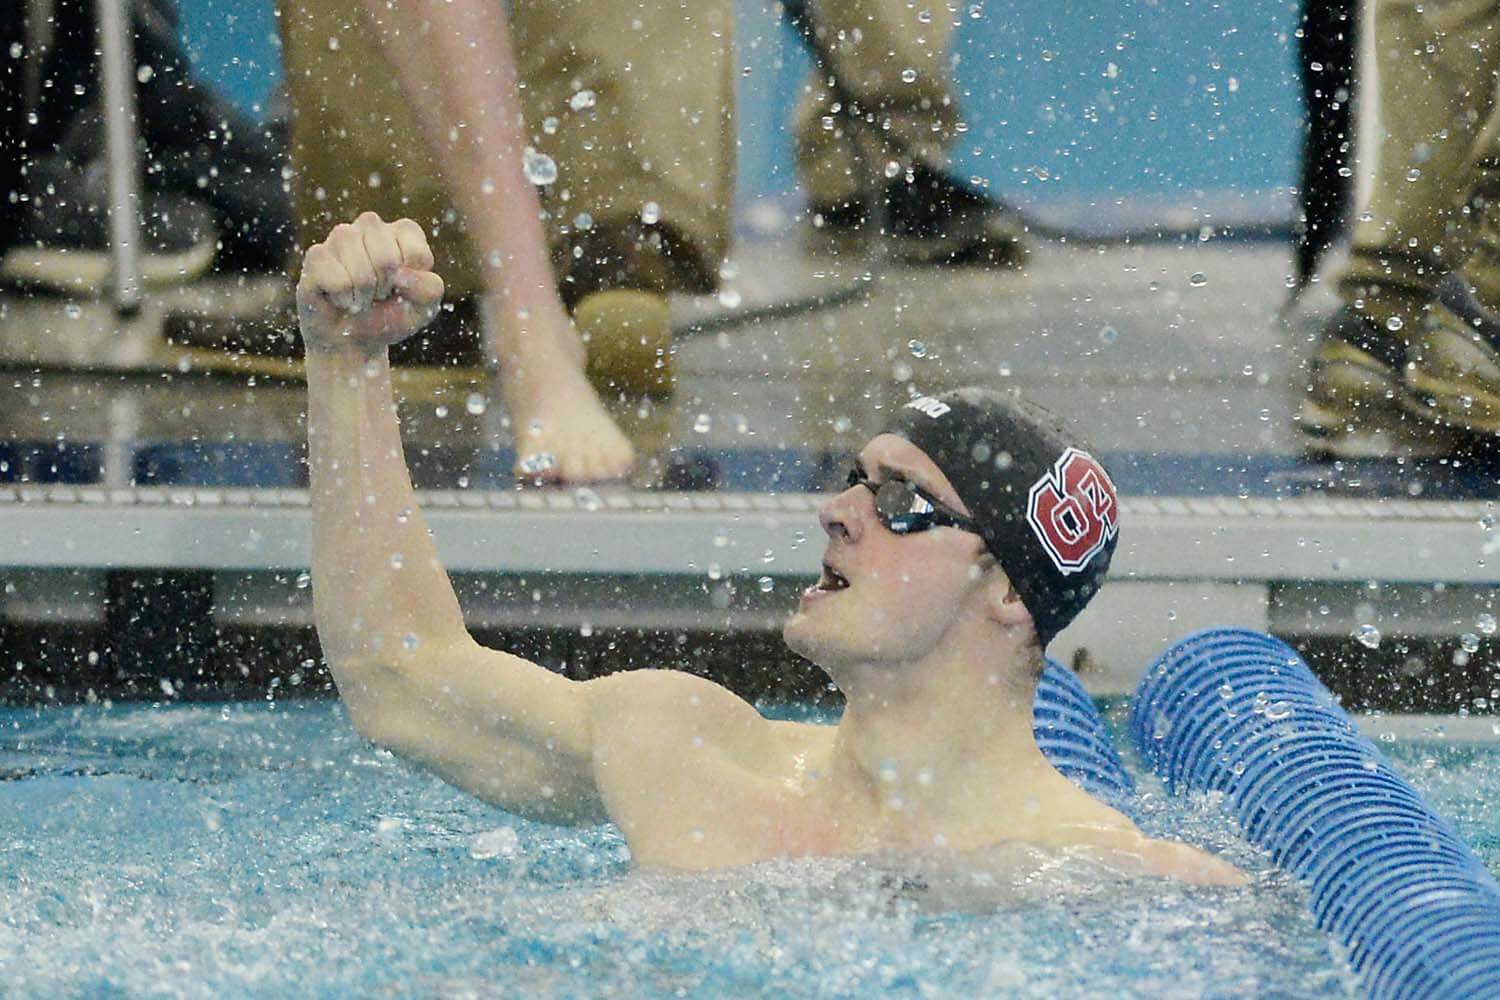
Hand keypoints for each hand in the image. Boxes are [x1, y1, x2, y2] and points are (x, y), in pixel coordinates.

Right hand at [296, 212, 444, 354]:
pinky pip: (337, 280)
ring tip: (358, 296)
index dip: (411, 284)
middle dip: (384, 290)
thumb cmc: (391, 317)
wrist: (352, 341)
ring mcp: (341, 236)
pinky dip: (342, 299)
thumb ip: (429, 289)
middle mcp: (371, 226)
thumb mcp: (424, 309)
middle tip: (377, 295)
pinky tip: (338, 296)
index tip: (402, 289)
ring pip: (360, 271)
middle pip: (386, 260)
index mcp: (405, 232)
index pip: (416, 255)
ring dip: (362, 296)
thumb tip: (399, 274)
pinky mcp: (316, 254)